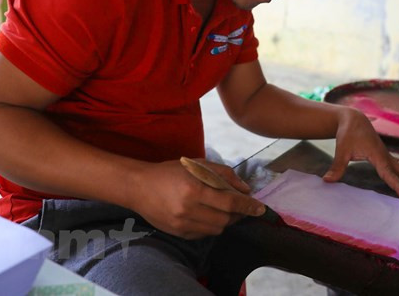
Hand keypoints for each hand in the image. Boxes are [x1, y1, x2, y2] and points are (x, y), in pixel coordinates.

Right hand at [132, 159, 265, 238]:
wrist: (139, 187)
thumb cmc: (170, 171)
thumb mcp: (197, 164)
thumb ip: (223, 174)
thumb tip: (245, 189)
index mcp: (194, 189)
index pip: (229, 203)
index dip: (247, 206)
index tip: (260, 208)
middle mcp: (188, 209)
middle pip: (225, 219)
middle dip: (238, 214)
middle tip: (242, 207)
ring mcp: (182, 224)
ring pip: (216, 229)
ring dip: (226, 221)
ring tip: (225, 210)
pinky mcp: (178, 233)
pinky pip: (203, 234)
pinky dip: (211, 226)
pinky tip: (208, 214)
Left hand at [323, 108, 398, 200]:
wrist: (354, 119)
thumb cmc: (347, 134)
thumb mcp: (341, 149)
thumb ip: (337, 166)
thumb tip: (327, 181)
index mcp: (377, 156)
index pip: (389, 174)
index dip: (398, 186)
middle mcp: (387, 156)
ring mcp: (389, 156)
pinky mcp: (388, 156)